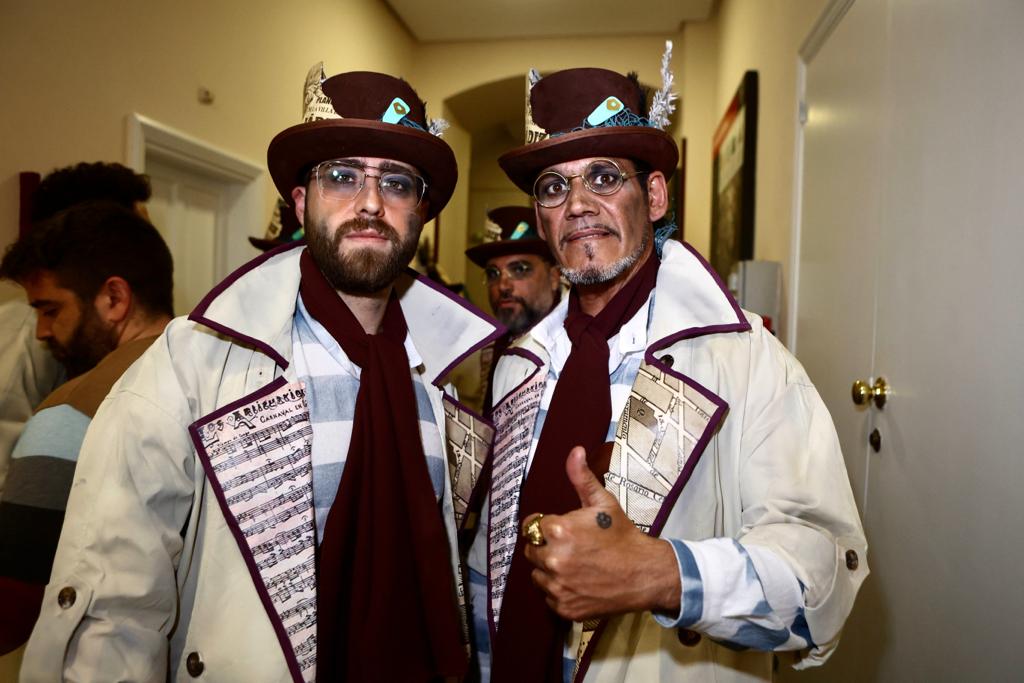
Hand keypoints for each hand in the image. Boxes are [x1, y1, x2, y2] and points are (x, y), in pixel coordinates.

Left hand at [522, 446, 680, 620]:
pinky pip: (549, 597)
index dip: (546, 526)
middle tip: (572, 548)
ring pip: (538, 575)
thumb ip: (582, 477)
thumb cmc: (623, 535)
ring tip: (577, 565)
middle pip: (532, 550)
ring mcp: (557, 587)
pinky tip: (580, 582)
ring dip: (550, 570)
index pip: (532, 526)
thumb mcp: (603, 502)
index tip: (563, 530)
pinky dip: (560, 591)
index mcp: (558, 530)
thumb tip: (575, 451)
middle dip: (547, 547)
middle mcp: (553, 559)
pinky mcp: (563, 608)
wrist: (645, 573)